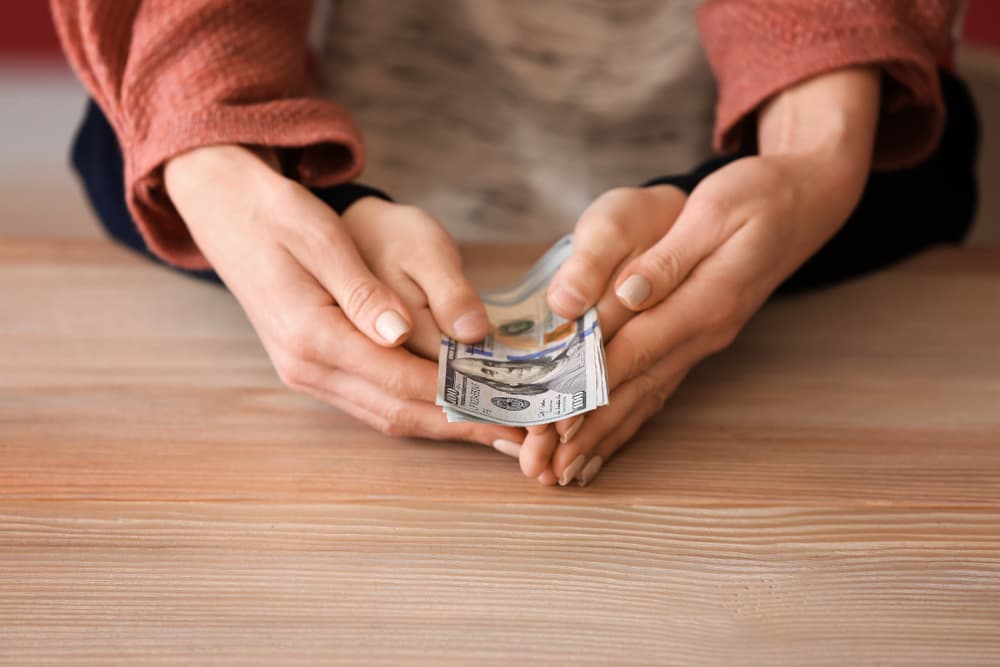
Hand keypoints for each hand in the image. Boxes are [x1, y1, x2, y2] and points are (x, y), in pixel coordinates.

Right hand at [165, 144, 524, 446]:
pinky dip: (415, 410)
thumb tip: (398, 333)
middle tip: (517, 433)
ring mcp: (307, 374)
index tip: (506, 408)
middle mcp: (307, 367)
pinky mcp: (314, 369)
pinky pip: (371, 403)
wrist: (228, 214)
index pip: (398, 379)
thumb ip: (360, 290)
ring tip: (495, 430)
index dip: (456, 398)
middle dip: (459, 424)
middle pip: (396, 411)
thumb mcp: (321, 238)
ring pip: (384, 414)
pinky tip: (449, 409)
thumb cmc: (277, 216)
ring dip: (441, 425)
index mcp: (311, 335)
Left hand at [525, 66, 882, 485]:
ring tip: (566, 471)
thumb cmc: (760, 196)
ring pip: (647, 397)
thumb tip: (629, 293)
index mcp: (707, 299)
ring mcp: (704, 340)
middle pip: (637, 387)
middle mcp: (706, 331)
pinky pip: (660, 388)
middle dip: (589, 428)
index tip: (556, 419)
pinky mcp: (699, 338)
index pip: (637, 348)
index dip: (593, 385)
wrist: (807, 201)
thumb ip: (671, 258)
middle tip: (547, 466)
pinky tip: (606, 443)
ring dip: (605, 436)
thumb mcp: (717, 210)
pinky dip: (630, 420)